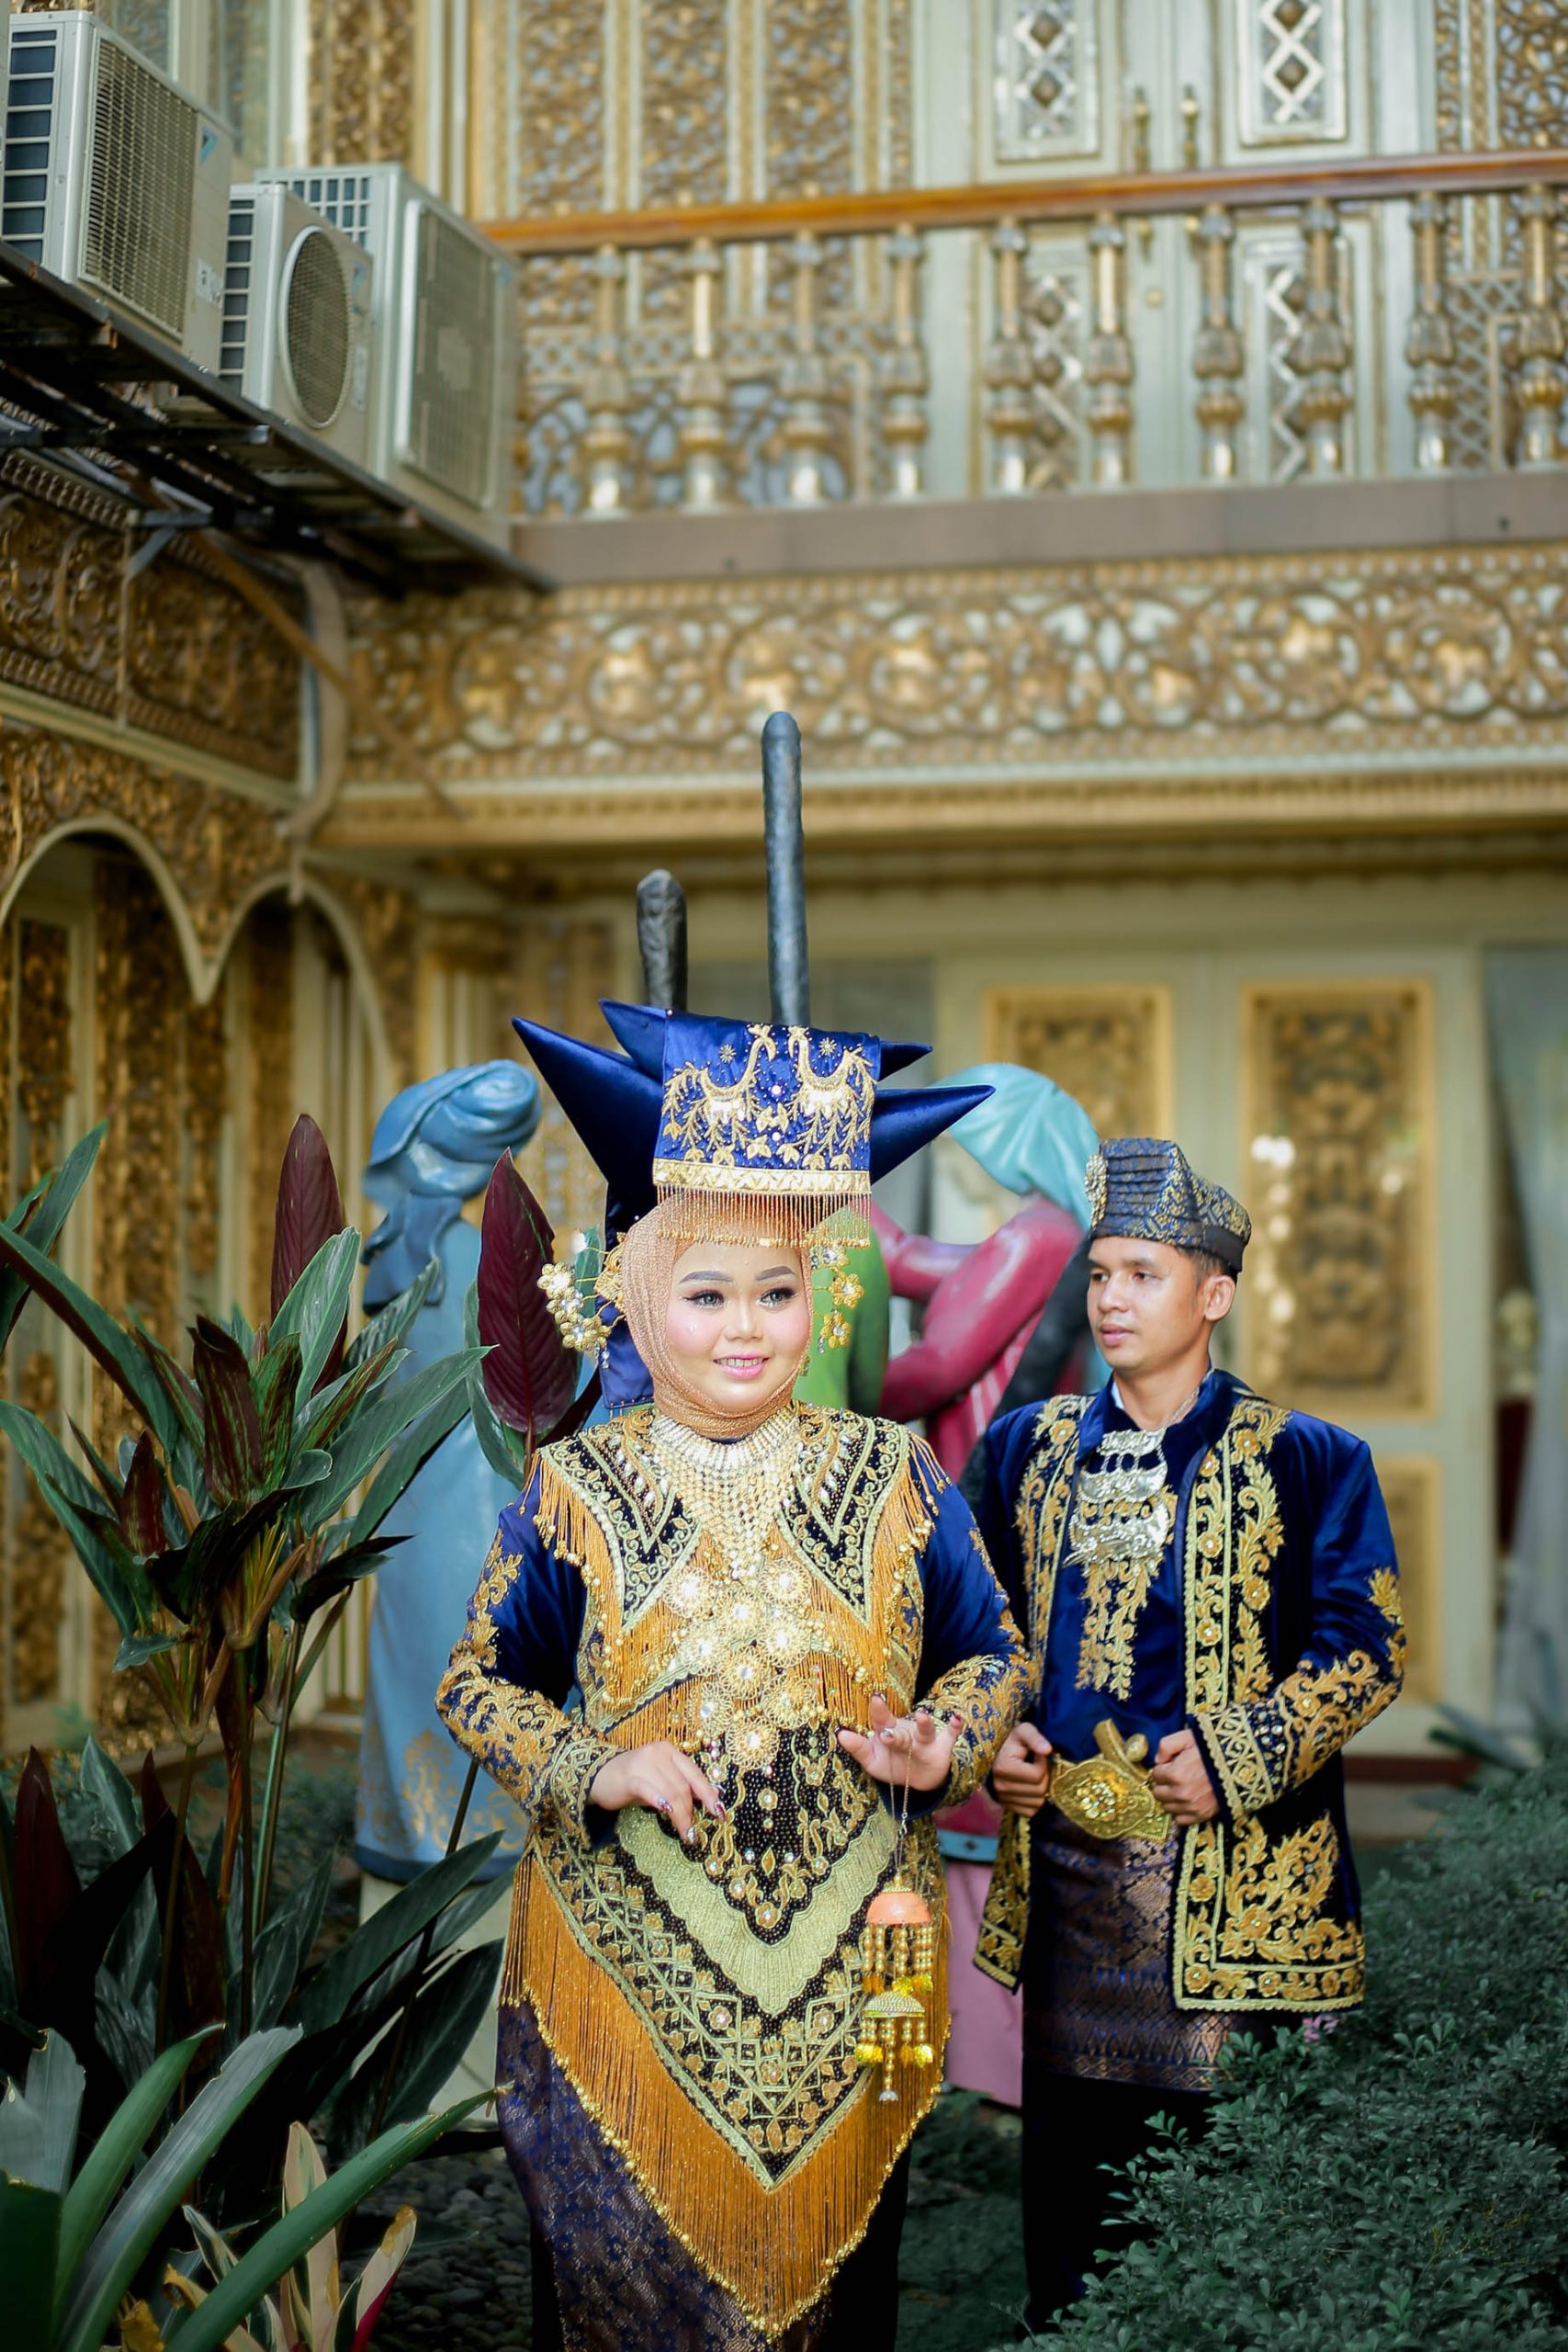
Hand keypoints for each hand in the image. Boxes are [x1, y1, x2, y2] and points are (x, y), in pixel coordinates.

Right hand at [588, 1742, 724, 1843]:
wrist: (597, 1776)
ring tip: (684, 1832)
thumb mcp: (659, 1780)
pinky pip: (651, 1791)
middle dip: (691, 1812)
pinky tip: (668, 1813)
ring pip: (671, 1792)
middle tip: (692, 1832)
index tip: (719, 1813)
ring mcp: (644, 1762)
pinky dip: (662, 1802)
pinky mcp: (630, 1777)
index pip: (695, 1774)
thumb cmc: (632, 1781)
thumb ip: (678, 1787)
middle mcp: (659, 1753)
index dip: (709, 1794)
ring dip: (681, 1816)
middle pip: (683, 1787)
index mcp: (670, 1752)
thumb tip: (704, 1803)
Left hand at [838, 1695, 962, 1793]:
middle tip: (887, 1733)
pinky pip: (950, 1736)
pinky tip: (957, 1718)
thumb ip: (858, 1747)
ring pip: (925, 1731)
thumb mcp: (872, 1760)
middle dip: (895, 1733)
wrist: (920, 1779)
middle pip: (901, 1732)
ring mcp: (925, 1740)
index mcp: (889, 1733)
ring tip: (922, 1715)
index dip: (878, 1712)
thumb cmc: (892, 1764)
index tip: (875, 1698)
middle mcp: (907, 1733)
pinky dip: (954, 1727)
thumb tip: (840, 1734)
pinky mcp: (942, 1748)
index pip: (882, 1722)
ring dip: (925, 1723)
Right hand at [990, 1722, 1052, 1818]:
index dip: (1043, 1763)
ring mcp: (1002, 1799)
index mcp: (1003, 1768)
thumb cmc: (1010, 1739)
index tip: (1038, 1754)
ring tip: (1033, 1775)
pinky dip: (1034, 1801)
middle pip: (1039, 1790)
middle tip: (1037, 1765)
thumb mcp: (1022, 1730)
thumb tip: (1047, 1750)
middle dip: (1044, 1776)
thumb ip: (1034, 1737)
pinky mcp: (1006, 1806)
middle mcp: (1001, 1787)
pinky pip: (1030, 1811)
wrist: (993, 1752)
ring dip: (1041, 1789)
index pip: (1037, 1775)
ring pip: (1037, 1803)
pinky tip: (1030, 1787)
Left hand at [1150, 1728, 1218, 1824]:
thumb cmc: (1211, 1747)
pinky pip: (1180, 1820)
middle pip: (1158, 1793)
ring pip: (1167, 1807)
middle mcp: (1181, 1793)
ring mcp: (1192, 1806)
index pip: (1155, 1775)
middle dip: (1164, 1784)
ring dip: (1171, 1798)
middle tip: (1175, 1776)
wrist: (1240, 1763)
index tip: (1172, 1764)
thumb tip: (1157, 1762)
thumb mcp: (1186, 1737)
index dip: (1163, 1768)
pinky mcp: (1202, 1815)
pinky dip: (1181, 1811)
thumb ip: (1165, 1746)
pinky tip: (1188, 1800)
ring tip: (1183, 1787)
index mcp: (1175, 1773)